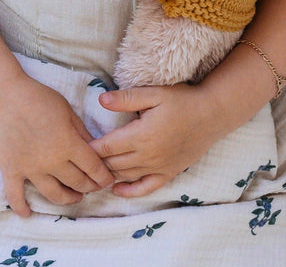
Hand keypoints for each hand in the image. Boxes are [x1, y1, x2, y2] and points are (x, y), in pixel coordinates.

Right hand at [0, 74, 114, 216]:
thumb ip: (82, 131)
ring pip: (54, 195)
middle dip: (90, 187)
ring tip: (74, 196)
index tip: (107, 178)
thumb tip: (95, 149)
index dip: (104, 176)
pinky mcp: (11, 170)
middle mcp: (51, 161)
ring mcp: (30, 169)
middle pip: (78, 183)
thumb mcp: (66, 109)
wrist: (1, 93)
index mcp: (68, 144)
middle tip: (93, 185)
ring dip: (68, 199)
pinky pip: (16, 196)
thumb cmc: (37, 96)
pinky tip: (27, 214)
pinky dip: (21, 208)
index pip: (93, 168)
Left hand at [89, 83, 225, 196]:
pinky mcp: (169, 173)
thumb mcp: (154, 93)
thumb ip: (126, 98)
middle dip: (95, 163)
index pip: (108, 147)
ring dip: (108, 175)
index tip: (75, 146)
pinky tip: (117, 190)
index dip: (90, 148)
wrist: (211, 115)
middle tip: (78, 160)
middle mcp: (148, 155)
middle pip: (113, 164)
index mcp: (141, 135)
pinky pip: (146, 188)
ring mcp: (159, 167)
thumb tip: (101, 100)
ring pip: (126, 176)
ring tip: (91, 172)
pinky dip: (130, 191)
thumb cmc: (181, 100)